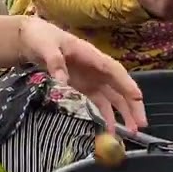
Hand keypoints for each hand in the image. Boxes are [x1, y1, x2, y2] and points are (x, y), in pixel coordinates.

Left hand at [16, 16, 147, 132]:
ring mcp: (92, 79)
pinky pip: (100, 103)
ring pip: (113, 97)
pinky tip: (109, 130)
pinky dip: (106, 116)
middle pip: (120, 87)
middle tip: (140, 124)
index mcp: (92, 55)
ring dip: (123, 114)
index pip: (115, 70)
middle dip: (132, 105)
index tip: (137, 98)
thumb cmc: (42, 38)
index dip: (127, 84)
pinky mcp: (84, 88)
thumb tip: (62, 81)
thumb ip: (55, 62)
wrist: (31, 39)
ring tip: (130, 133)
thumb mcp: (46, 47)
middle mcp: (97, 69)